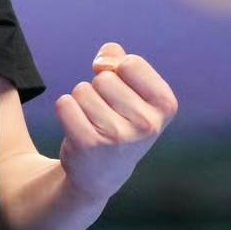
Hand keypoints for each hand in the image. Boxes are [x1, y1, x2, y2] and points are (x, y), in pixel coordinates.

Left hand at [56, 42, 178, 201]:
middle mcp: (147, 123)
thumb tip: (104, 58)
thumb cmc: (119, 120)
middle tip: (106, 114)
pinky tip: (79, 129)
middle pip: (103, 77)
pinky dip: (66, 110)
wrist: (103, 171)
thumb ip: (119, 61)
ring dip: (81, 101)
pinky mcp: (89, 143)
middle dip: (98, 89)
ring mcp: (118, 136)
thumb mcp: (131, 91)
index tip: (122, 93)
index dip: (118, 71)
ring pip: (82, 90)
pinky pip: (64, 103)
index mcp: (165, 105)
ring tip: (94, 123)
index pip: (131, 63)